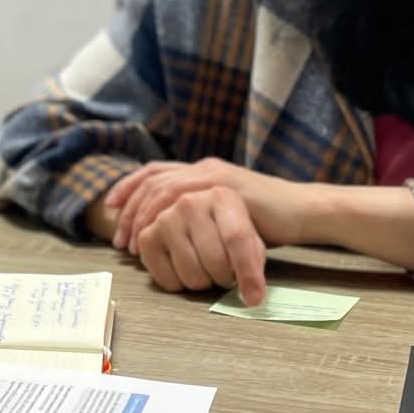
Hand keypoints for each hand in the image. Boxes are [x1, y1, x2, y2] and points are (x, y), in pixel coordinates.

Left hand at [102, 159, 314, 305]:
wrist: (304, 212)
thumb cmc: (268, 222)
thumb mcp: (225, 218)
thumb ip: (202, 219)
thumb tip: (173, 237)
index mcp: (203, 173)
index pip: (155, 174)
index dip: (129, 189)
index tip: (110, 209)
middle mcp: (204, 168)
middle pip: (152, 180)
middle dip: (128, 208)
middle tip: (119, 239)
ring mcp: (215, 176)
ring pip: (163, 188)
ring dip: (142, 215)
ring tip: (133, 243)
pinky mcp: (225, 187)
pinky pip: (184, 197)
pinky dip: (164, 216)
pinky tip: (156, 233)